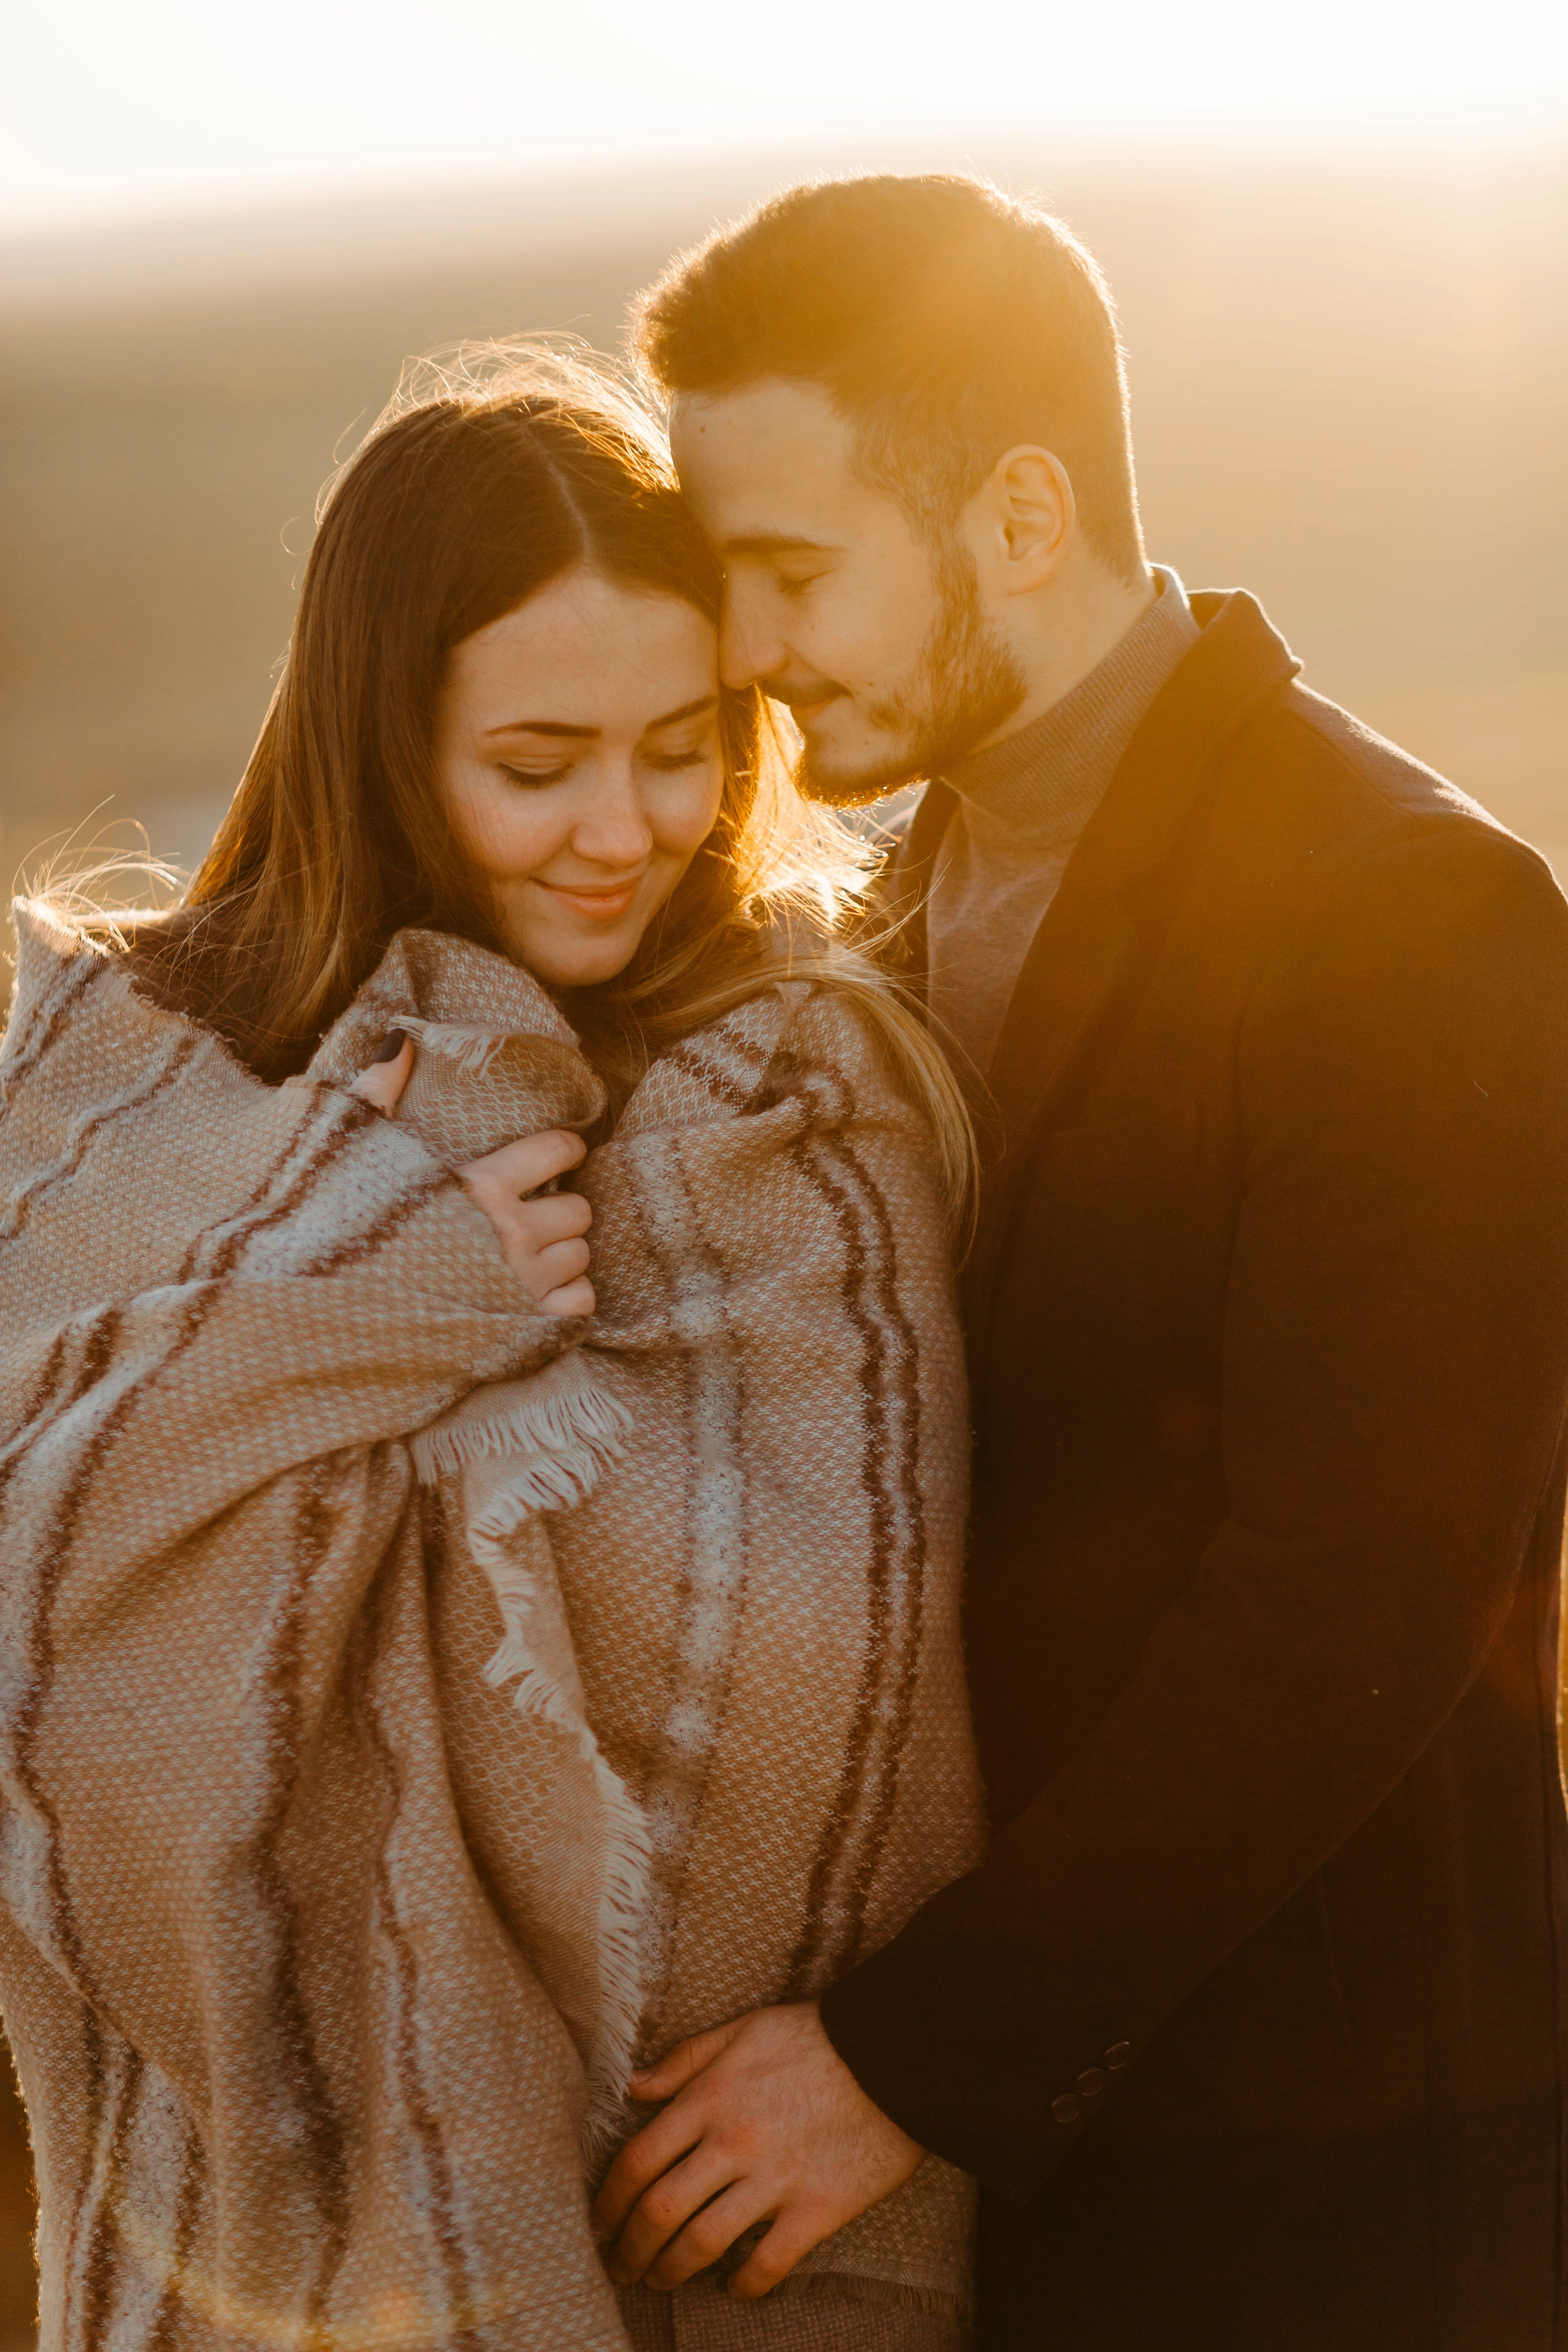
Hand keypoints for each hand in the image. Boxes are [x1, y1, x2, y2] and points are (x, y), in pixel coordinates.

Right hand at [350, 1031, 593, 1315]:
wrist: (333, 1318)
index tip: (556, 1153)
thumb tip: (398, 1039)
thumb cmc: (342, 1232)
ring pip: (581, 1255)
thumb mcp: (354, 1155)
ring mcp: (525, 1284)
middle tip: (530, 1215)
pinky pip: (582, 1302)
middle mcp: (513, 1234)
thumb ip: (379, 1094)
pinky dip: (567, 1297)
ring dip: (560, 1254)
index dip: (562, 1149)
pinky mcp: (530, 1324)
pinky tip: (539, 1293)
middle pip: (579, 1209)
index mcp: (482, 1185)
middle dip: (558, 1210)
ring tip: (526, 1256)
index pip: (558, 1150)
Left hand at [591, 2002, 923, 2298]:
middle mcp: (733, 2141)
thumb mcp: (744, 2029)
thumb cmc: (817, 2037)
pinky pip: (768, 2264)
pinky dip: (743, 2287)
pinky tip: (734, 2289)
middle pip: (659, 2211)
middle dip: (631, 2249)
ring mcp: (775, 2178)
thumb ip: (685, 2059)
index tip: (600, 2225)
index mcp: (710, 2096)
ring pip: (702, 2244)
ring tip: (662, 2281)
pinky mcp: (817, 2209)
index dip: (608, 2202)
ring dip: (672, 2271)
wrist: (896, 2053)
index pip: (637, 2161)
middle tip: (624, 2267)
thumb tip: (633, 2088)